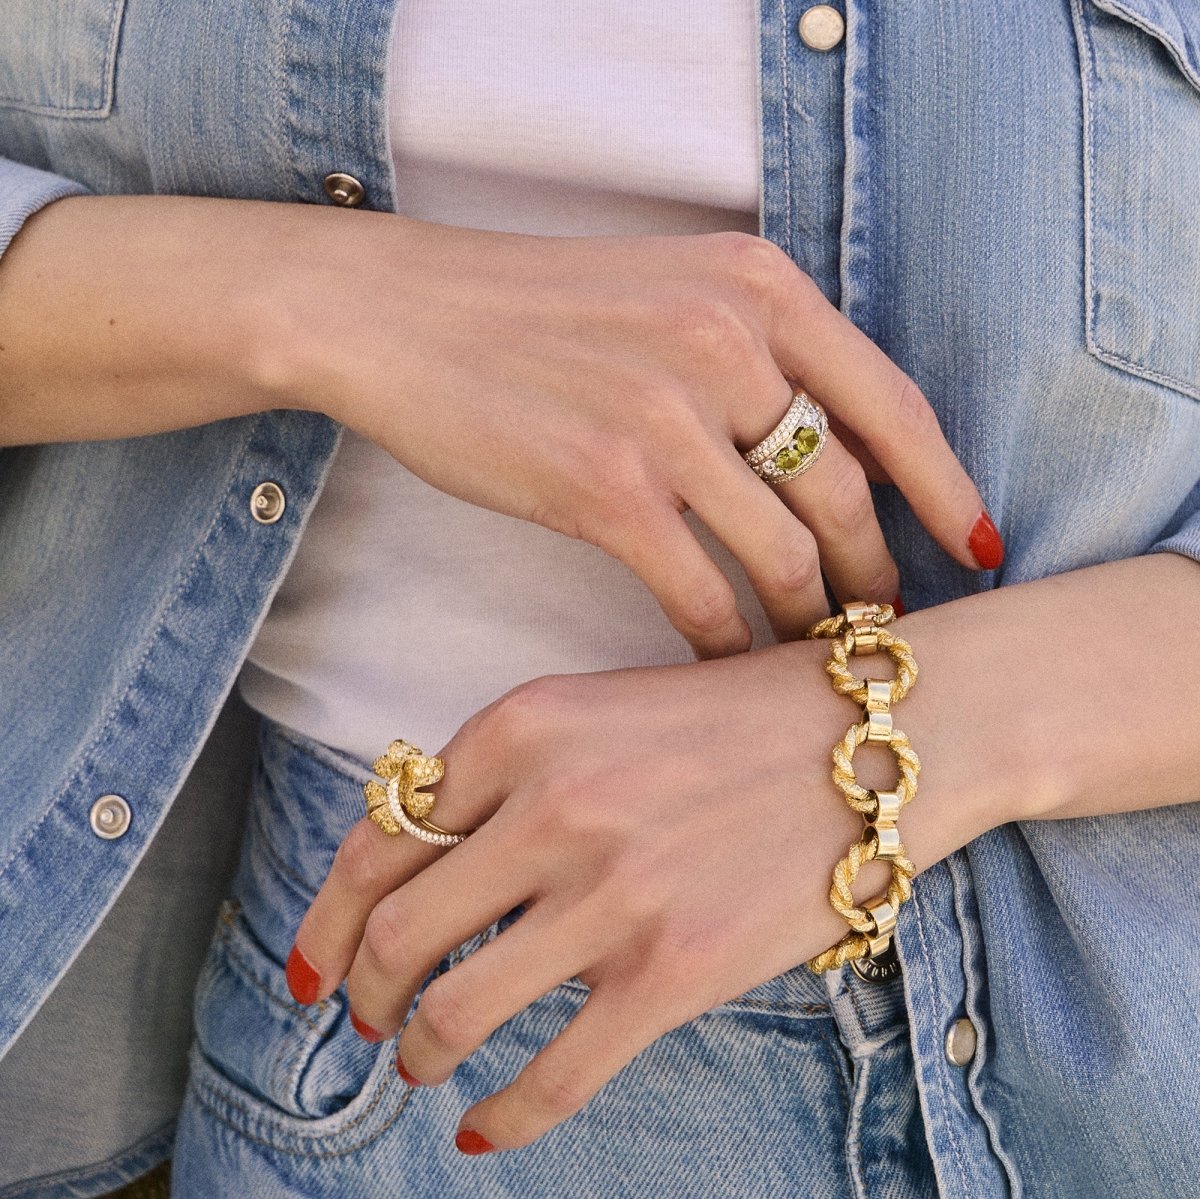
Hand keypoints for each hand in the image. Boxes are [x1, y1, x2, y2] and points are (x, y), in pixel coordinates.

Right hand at [279, 220, 994, 652]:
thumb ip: (763, 353)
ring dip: (808, 621)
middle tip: (885, 628)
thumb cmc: (539, 312)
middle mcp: (727, 343)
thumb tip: (839, 461)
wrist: (405, 314)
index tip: (978, 550)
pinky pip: (701, 594)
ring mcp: (665, 418)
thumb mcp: (673, 290)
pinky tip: (728, 666)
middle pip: (848, 495)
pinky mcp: (603, 489)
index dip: (949, 490)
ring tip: (814, 657)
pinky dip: (726, 641)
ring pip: (784, 556)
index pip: (896, 405)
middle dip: (878, 576)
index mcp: (760, 287)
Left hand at [290, 633, 1000, 1151]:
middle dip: (364, 995)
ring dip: (420, 1056)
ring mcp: (612, 894)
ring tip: (422, 1065)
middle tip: (367, 1019)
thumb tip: (415, 867)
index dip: (327, 920)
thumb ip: (504, 775)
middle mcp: (552, 807)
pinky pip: (553, 1077)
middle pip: (399, 935)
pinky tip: (482, 1130)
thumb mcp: (597, 707)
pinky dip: (500, 1118)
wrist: (874, 743)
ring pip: (456, 1014)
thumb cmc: (731, 721)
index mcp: (521, 728)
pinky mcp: (672, 973)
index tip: (314, 967)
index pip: (378, 842)